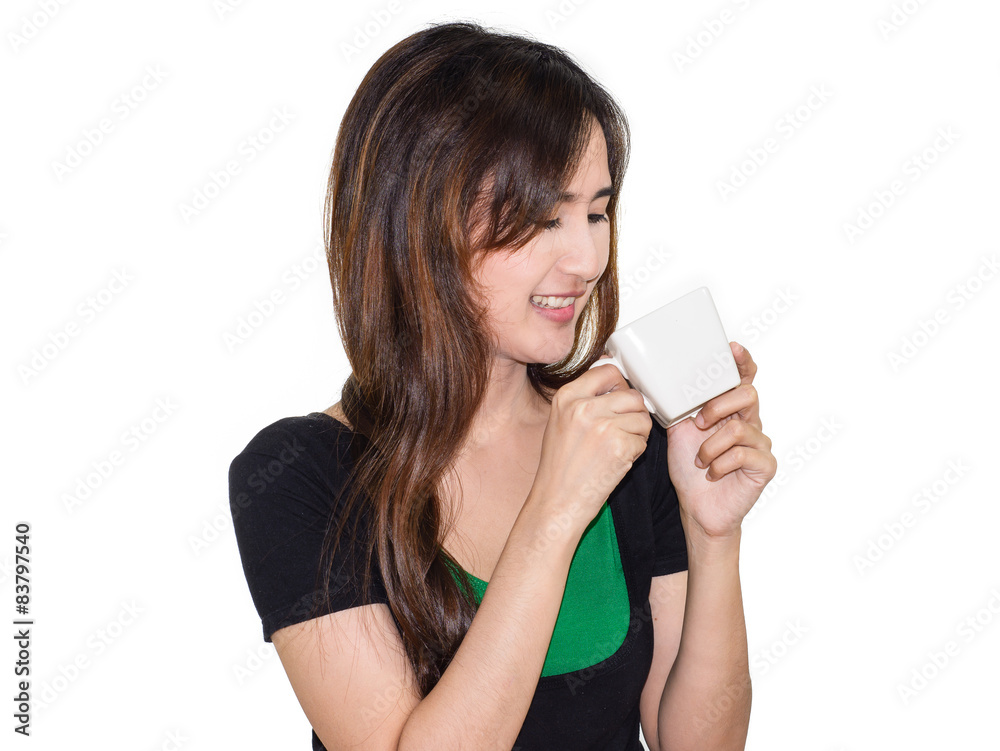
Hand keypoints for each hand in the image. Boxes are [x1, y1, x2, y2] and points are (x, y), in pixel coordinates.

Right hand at [531, 359, 652, 534]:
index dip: (620, 385)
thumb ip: (584, 399)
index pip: (608, 371)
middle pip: (631, 394)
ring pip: (642, 416)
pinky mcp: (619, 446)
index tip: (620, 398)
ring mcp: (602, 426)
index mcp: (567, 396)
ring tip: (617, 447)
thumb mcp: (561, 422)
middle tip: (621, 430)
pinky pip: (643, 439)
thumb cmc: (559, 467)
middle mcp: (584, 407)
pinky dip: (636, 451)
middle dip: (633, 412)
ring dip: (637, 433)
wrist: (557, 501)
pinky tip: (617, 461)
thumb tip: (616, 382)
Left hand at [665, 342, 776, 538]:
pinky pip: (743, 454)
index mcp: (730, 410)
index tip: (732, 349)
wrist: (697, 508)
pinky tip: (712, 474)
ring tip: (700, 461)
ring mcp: (760, 444)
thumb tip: (659, 381)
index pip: (743, 378)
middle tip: (698, 423)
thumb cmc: (690, 469)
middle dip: (718, 406)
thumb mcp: (679, 431)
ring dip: (710, 446)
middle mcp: (750, 422)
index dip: (742, 362)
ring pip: (740, 428)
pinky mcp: (765, 465)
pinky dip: (719, 464)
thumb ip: (678, 405)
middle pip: (747, 394)